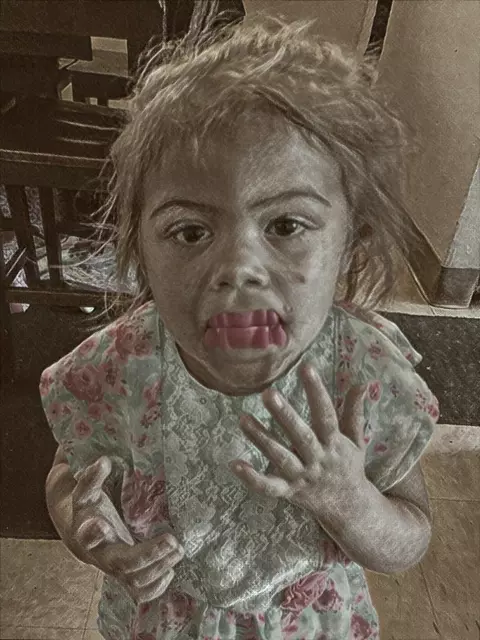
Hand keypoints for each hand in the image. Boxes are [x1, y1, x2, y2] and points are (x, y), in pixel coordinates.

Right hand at [70, 457, 183, 603]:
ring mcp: (114, 567)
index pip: (87, 532)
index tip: (101, 525)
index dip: (92, 532)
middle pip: (120, 563)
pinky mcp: (127, 576)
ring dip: (159, 567)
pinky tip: (171, 571)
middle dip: (147, 554)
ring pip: (134, 579)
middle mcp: (100, 553)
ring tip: (179, 549)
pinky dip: (156, 587)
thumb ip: (91, 477)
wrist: (85, 530)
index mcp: (87, 528)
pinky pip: (140, 592)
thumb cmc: (91, 505)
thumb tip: (103, 461)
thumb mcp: (87, 488)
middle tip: (172, 540)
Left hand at [230, 363, 369, 516]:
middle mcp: (318, 459)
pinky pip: (269, 487)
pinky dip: (252, 478)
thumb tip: (363, 382)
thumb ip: (354, 411)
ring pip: (280, 457)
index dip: (317, 391)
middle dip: (285, 415)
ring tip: (243, 418)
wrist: (350, 510)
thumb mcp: (356, 439)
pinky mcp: (289, 492)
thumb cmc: (348, 466)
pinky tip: (234, 464)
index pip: (326, 414)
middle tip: (268, 393)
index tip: (306, 367)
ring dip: (261, 439)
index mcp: (335, 443)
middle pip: (300, 436)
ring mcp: (302, 477)